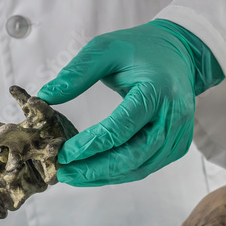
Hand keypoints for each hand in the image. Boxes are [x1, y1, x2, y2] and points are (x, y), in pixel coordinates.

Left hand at [38, 20, 223, 186]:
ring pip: (139, 168)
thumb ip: (77, 73)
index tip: (63, 154)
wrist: (180, 54)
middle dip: (95, 170)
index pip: (121, 128)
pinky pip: (145, 167)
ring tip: (74, 175)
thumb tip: (45, 96)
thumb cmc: (141, 49)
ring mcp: (178, 135)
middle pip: (132, 156)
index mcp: (157, 91)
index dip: (91, 145)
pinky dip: (119, 173)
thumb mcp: (106, 49)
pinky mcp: (177, 146)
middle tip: (65, 174)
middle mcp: (173, 117)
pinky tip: (96, 171)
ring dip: (104, 176)